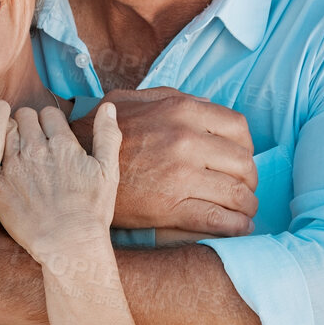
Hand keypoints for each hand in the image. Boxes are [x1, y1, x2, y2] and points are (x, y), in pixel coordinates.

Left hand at [0, 103, 119, 260]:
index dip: (51, 122)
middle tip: (34, 142)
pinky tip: (4, 168)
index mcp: (61, 143)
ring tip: (19, 153)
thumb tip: (108, 106)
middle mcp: (35, 150)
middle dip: (29, 124)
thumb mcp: (108, 171)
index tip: (52, 135)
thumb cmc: (91, 210)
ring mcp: (13, 167)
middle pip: (23, 117)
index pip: (48, 113)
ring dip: (11, 137)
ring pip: (4, 132)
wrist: (67, 244)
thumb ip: (107, 135)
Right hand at [69, 87, 256, 234]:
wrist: (74, 171)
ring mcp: (181, 175)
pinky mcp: (173, 208)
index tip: (240, 159)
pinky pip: (219, 219)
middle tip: (244, 188)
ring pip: (236, 193)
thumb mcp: (132, 101)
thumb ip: (171, 97)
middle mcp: (186, 140)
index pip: (238, 128)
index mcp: (182, 111)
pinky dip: (236, 226)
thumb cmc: (102, 136)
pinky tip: (239, 227)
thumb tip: (204, 103)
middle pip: (243, 163)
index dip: (246, 147)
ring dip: (247, 205)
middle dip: (249, 179)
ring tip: (245, 210)